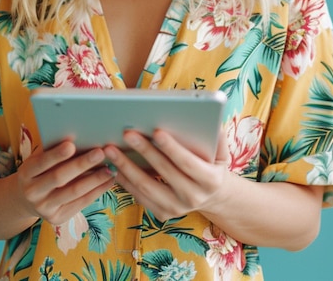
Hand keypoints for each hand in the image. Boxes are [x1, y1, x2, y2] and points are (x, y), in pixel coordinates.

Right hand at [15, 140, 115, 225]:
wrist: (26, 200)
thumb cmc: (39, 170)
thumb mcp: (38, 159)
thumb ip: (52, 150)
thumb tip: (77, 136)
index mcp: (26, 173)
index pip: (41, 163)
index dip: (56, 155)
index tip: (71, 145)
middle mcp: (33, 192)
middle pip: (59, 178)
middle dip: (81, 165)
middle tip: (99, 153)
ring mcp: (45, 208)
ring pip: (73, 192)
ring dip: (94, 180)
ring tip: (110, 168)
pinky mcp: (58, 218)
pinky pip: (81, 203)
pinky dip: (97, 191)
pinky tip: (108, 181)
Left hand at [103, 128, 228, 221]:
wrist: (211, 196)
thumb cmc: (212, 164)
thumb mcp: (221, 152)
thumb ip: (217, 136)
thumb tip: (211, 118)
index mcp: (210, 180)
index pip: (188, 163)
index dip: (172, 148)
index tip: (157, 130)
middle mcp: (193, 197)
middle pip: (164, 172)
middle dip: (144, 150)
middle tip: (127, 133)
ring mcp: (176, 208)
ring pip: (146, 186)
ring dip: (126, 166)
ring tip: (111, 149)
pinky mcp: (162, 214)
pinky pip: (139, 196)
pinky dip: (124, 181)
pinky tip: (113, 165)